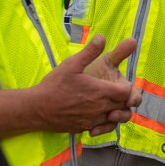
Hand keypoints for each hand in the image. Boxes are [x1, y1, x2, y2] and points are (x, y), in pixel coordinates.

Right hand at [0, 34, 139, 136]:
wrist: (37, 108)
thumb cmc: (54, 85)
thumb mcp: (72, 64)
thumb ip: (89, 51)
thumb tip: (102, 37)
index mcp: (100, 91)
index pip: (127, 93)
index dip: (127, 88)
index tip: (119, 83)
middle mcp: (100, 108)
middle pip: (123, 106)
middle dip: (123, 99)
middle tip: (116, 91)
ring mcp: (93, 121)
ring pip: (114, 119)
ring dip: (114, 111)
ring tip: (107, 102)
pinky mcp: (85, 128)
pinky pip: (102, 127)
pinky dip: (103, 121)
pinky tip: (95, 113)